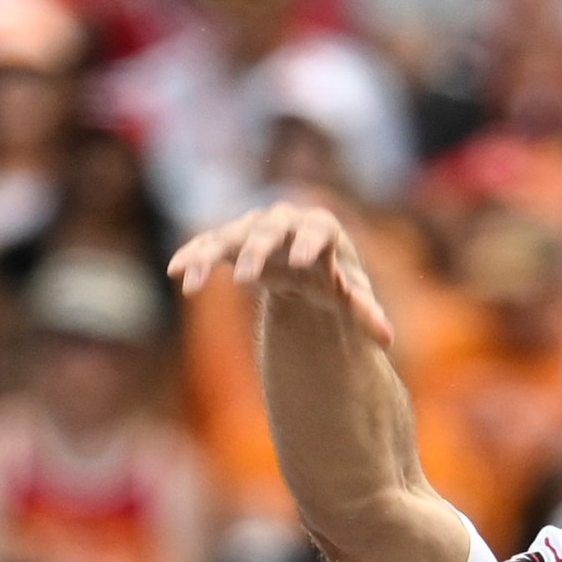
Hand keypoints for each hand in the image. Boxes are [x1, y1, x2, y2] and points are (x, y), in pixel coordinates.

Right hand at [168, 202, 394, 348]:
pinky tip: (175, 273)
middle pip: (270, 230)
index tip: (303, 260)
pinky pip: (208, 245)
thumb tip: (386, 339)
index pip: (319, 228)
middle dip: (258, 250)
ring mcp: (253, 228)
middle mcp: (285, 222)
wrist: (304, 263)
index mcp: (321, 229)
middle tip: (245, 278)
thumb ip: (365, 312)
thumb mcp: (352, 296)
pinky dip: (193, 256)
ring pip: (231, 236)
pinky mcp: (230, 240)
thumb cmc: (334, 279)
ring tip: (192, 284)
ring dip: (211, 256)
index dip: (311, 242)